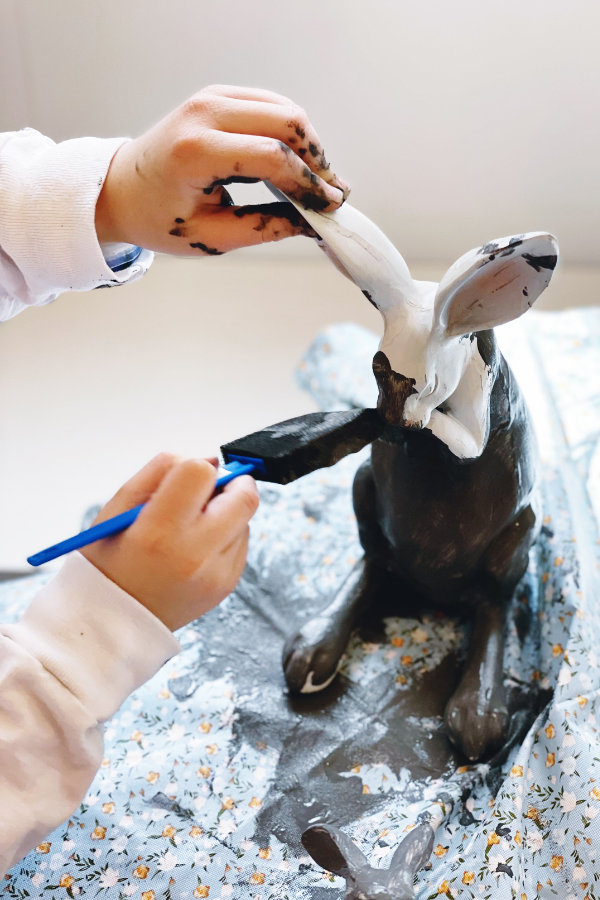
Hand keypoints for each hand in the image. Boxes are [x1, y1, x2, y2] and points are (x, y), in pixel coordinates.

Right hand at [81, 453, 258, 630]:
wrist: (113, 623)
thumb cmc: (110, 562)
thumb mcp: (117, 508)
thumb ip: (161, 471)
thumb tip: (209, 459)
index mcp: (159, 531)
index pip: (201, 473)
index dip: (197, 466)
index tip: (189, 475)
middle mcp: (194, 554)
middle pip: (244, 497)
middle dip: (232, 482)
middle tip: (212, 487)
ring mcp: (216, 573)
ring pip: (245, 519)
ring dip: (226, 511)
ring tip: (191, 525)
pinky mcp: (227, 585)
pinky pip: (241, 543)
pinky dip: (225, 535)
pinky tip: (196, 546)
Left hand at [95, 84, 349, 254]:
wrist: (122, 189)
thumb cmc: (160, 218)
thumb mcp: (211, 237)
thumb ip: (264, 228)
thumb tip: (312, 224)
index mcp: (195, 151)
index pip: (272, 157)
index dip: (309, 183)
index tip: (330, 207)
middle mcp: (204, 113)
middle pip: (287, 121)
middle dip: (318, 160)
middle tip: (332, 194)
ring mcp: (211, 98)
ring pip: (285, 109)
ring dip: (310, 146)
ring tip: (319, 183)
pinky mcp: (218, 96)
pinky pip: (271, 106)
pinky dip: (292, 134)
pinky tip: (299, 165)